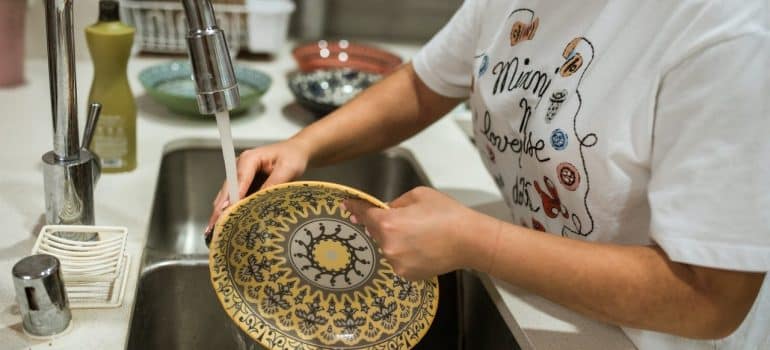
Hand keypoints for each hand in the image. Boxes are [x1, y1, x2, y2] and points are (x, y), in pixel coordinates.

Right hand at [204, 140, 310, 240]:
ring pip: (227, 196)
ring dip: (221, 212)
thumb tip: (260, 201)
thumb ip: (273, 183)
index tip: (225, 211)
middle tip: (214, 227)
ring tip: (216, 230)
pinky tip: (226, 224)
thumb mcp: (288, 169)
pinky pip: (234, 198)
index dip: (231, 197)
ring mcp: (240, 175)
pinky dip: (229, 210)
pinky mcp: (243, 184)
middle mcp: (240, 166)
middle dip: (219, 209)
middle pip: (227, 190)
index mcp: (250, 159)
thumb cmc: (292, 157)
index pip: (238, 180)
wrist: (295, 152)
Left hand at [343, 186, 499, 279]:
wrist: (469, 240)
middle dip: (385, 225)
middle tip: (406, 220)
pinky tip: (422, 248)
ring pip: (388, 247)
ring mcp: (396, 263)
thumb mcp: (419, 195)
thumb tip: (388, 211)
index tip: (347, 205)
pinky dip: (405, 254)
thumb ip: (397, 203)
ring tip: (420, 235)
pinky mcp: (407, 274)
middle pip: (376, 232)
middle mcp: (387, 246)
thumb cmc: (446, 213)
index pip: (364, 214)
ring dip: (396, 240)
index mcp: (388, 223)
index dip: (355, 208)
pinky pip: (399, 260)